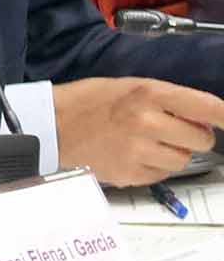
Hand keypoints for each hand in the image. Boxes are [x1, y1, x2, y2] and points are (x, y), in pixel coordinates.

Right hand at [53, 78, 223, 186]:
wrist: (52, 126)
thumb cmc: (90, 102)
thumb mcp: (132, 86)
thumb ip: (170, 100)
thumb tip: (207, 119)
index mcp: (149, 95)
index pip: (207, 108)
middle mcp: (147, 122)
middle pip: (201, 140)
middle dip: (193, 136)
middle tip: (173, 130)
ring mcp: (138, 151)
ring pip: (183, 160)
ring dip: (174, 153)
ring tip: (149, 143)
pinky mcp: (129, 173)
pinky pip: (162, 174)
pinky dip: (154, 167)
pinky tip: (135, 155)